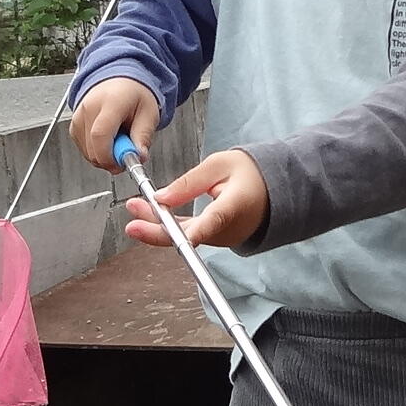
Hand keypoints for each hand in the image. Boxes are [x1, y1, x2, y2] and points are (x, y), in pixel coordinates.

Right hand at [71, 78, 159, 170]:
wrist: (120, 82)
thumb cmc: (134, 94)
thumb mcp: (148, 113)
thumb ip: (143, 136)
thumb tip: (139, 156)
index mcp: (110, 102)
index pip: (100, 135)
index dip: (110, 156)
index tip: (122, 163)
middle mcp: (89, 107)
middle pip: (92, 148)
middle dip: (110, 160)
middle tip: (126, 152)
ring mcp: (78, 116)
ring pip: (87, 152)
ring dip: (104, 155)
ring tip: (118, 140)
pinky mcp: (74, 125)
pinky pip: (83, 149)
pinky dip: (96, 151)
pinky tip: (107, 139)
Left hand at [125, 148, 269, 251]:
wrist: (273, 191)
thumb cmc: (249, 175)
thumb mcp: (219, 165)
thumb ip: (189, 182)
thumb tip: (160, 198)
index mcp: (235, 204)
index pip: (215, 220)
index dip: (197, 231)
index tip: (183, 238)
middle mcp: (229, 228)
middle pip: (191, 236)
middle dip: (158, 230)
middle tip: (133, 223)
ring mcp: (222, 238)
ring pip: (186, 236)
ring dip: (159, 225)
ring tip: (134, 207)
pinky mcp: (216, 239)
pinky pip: (190, 235)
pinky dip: (170, 226)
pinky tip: (152, 213)